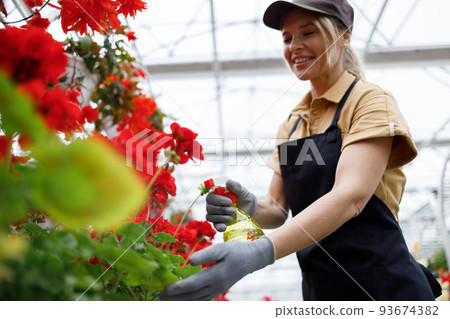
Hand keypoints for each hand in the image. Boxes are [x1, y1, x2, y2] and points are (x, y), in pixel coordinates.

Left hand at [160, 236, 274, 300]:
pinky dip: (189, 301)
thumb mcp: (221, 248)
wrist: (251, 259)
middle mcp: (216, 287)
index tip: (164, 288)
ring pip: (195, 301)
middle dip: (174, 298)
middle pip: (191, 297)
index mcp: (215, 276)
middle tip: (159, 295)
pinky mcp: (217, 291)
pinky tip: (181, 299)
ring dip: (180, 302)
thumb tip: (189, 261)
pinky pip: (201, 299)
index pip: (192, 286)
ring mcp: (217, 291)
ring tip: (166, 299)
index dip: (177, 289)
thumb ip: (206, 255)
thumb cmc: (235, 251)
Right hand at [206, 179, 256, 231]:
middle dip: (222, 209)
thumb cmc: (244, 197)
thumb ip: (235, 186)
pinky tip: (225, 226)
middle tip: (233, 210)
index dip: (218, 200)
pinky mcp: (219, 222)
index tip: (230, 202)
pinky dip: (219, 226)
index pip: (210, 197)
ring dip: (222, 217)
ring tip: (233, 216)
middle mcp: (213, 204)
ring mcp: (215, 214)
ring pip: (210, 216)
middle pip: (209, 207)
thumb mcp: (242, 191)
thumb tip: (227, 183)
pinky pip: (214, 225)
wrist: (250, 209)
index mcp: (217, 194)